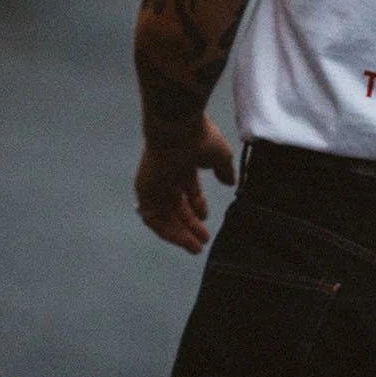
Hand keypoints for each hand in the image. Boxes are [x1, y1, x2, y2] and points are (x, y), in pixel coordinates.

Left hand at [135, 118, 236, 251]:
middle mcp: (168, 175)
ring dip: (180, 233)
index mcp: (184, 165)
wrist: (177, 129)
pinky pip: (153, 218)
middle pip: (177, 206)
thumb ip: (223, 171)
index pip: (187, 191)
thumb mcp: (220, 156)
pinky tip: (182, 241)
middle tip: (203, 240)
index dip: (197, 207)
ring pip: (166, 215)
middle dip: (190, 225)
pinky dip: (166, 231)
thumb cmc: (200, 138)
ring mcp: (155, 184)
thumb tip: (230, 182)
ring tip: (195, 247)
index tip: (206, 218)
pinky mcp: (145, 191)